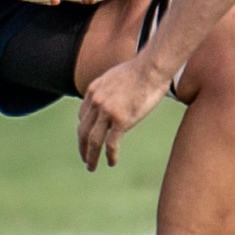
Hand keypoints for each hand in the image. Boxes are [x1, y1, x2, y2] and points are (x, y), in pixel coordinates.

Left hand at [77, 54, 172, 170]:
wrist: (152, 67)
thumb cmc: (141, 70)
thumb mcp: (115, 76)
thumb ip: (109, 89)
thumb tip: (113, 96)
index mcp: (93, 90)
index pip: (82, 116)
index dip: (84, 129)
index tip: (88, 138)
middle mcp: (96, 102)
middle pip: (83, 130)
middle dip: (82, 147)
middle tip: (85, 158)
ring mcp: (107, 111)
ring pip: (93, 140)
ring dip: (91, 156)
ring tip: (91, 166)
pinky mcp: (121, 120)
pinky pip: (111, 143)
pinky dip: (110, 155)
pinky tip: (111, 162)